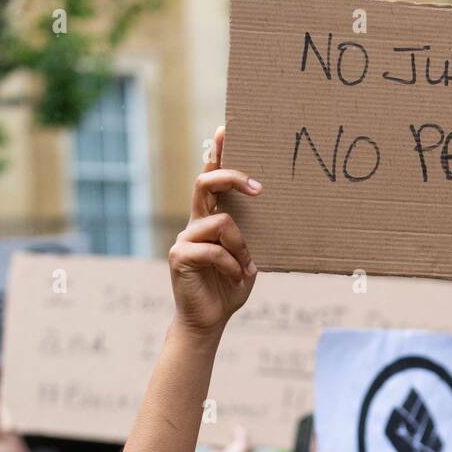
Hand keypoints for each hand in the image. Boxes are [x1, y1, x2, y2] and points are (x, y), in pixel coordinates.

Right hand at [169, 127, 260, 337]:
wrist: (208, 321)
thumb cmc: (230, 288)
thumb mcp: (247, 257)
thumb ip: (250, 235)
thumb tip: (271, 211)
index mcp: (209, 218)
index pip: (210, 178)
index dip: (216, 154)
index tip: (226, 130)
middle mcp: (194, 222)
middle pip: (204, 182)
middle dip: (231, 177)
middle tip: (258, 188)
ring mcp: (185, 238)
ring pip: (220, 222)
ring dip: (241, 246)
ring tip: (247, 267)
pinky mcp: (180, 256)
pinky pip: (214, 250)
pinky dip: (233, 265)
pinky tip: (237, 279)